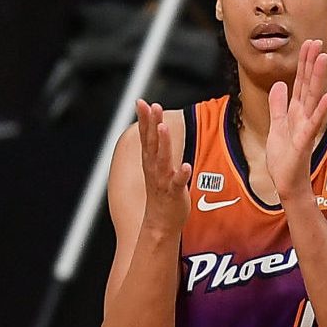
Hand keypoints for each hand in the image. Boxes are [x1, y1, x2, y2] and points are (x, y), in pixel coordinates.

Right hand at [136, 100, 191, 231]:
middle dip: (152, 124)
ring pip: (163, 160)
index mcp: (150, 162)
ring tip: (163, 128)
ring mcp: (163, 181)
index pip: (146, 137)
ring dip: (163, 144)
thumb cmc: (161, 193)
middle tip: (152, 106)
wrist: (159, 223)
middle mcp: (154, 169)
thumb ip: (157, 148)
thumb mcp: (156, 167)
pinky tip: (185, 166)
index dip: (144, 119)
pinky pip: (177, 183)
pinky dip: (181, 175)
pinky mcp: (174, 194)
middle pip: (152, 143)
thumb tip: (156, 126)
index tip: (141, 102)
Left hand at [266, 39, 326, 200]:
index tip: (308, 44)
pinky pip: (313, 123)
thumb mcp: (276, 127)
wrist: (286, 184)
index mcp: (295, 112)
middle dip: (311, 63)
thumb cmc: (284, 159)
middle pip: (307, 85)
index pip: (299, 83)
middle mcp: (303, 117)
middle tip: (317, 41)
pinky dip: (320, 109)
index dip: (303, 63)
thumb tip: (279, 86)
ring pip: (312, 98)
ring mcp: (305, 128)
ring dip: (317, 78)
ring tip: (323, 58)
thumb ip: (278, 106)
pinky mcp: (304, 141)